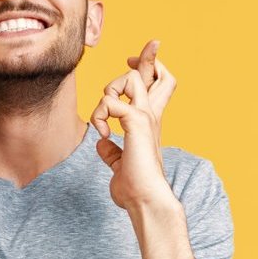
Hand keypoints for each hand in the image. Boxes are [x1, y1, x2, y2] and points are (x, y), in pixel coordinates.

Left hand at [90, 39, 177, 210]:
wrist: (145, 200)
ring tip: (104, 118)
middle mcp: (151, 115)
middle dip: (143, 59)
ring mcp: (146, 117)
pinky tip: (103, 134)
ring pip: (130, 78)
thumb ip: (113, 152)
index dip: (147, 65)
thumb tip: (103, 145)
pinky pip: (110, 102)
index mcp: (149, 122)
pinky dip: (99, 115)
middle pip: (154, 70)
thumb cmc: (135, 187)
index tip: (132, 60)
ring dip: (108, 92)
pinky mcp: (137, 123)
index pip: (157, 83)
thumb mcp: (119, 165)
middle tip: (127, 63)